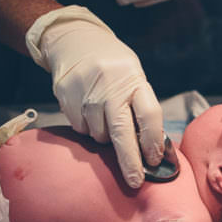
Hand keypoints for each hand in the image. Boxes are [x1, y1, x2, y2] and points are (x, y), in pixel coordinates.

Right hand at [26, 5, 164, 188]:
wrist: (74, 40)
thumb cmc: (113, 66)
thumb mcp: (133, 76)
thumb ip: (140, 106)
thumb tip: (151, 148)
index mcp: (133, 79)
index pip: (148, 115)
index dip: (152, 142)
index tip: (154, 161)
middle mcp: (110, 86)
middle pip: (122, 133)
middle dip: (130, 162)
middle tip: (135, 181)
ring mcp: (86, 93)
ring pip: (99, 135)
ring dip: (106, 137)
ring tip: (106, 119)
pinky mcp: (66, 98)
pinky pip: (81, 129)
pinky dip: (87, 128)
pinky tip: (89, 112)